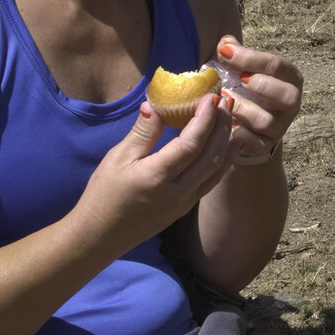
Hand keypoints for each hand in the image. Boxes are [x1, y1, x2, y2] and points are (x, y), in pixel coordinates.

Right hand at [77, 94, 235, 248]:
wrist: (101, 235)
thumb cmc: (104, 195)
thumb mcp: (117, 159)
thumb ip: (142, 133)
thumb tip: (155, 104)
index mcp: (156, 176)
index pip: (190, 144)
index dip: (204, 120)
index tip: (210, 98)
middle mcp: (177, 192)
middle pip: (210, 155)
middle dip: (221, 126)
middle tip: (226, 101)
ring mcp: (185, 202)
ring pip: (216, 170)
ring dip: (226, 142)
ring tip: (233, 118)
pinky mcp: (186, 208)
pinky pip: (211, 181)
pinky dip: (224, 161)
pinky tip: (230, 147)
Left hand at [213, 36, 303, 163]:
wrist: (248, 123)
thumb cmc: (247, 88)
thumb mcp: (244, 68)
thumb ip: (235, 54)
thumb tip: (226, 42)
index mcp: (289, 79)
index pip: (278, 66)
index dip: (251, 58)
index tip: (225, 52)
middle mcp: (291, 103)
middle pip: (288, 96)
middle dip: (261, 85)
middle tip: (237, 80)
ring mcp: (280, 126)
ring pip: (267, 121)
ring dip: (243, 109)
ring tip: (224, 99)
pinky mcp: (265, 145)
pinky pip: (255, 143)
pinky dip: (238, 133)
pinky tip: (224, 122)